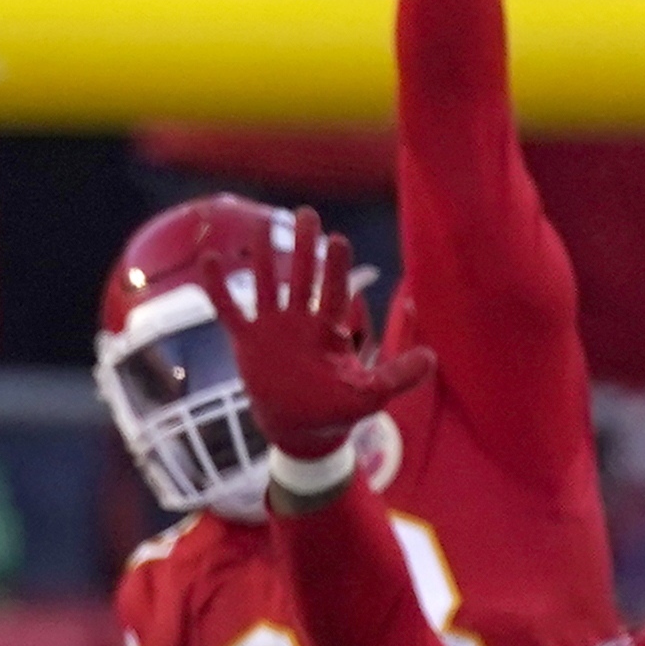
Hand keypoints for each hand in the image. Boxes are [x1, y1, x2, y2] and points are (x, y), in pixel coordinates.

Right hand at [219, 211, 433, 472]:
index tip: (337, 241)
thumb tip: (433, 359)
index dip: (335, 266)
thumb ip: (399, 375)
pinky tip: (211, 259)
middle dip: (304, 246)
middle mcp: (301, 320)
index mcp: (330, 327)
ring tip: (260, 224)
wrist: (299, 431)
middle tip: (305, 214)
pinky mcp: (246, 341)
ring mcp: (272, 328)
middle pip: (301, 276)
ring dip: (263, 259)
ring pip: (266, 285)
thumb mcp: (371, 394)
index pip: (333, 289)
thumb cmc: (336, 410)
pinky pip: (229, 309)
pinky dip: (218, 287)